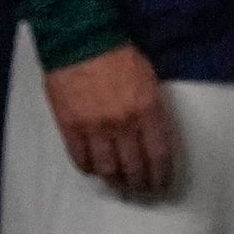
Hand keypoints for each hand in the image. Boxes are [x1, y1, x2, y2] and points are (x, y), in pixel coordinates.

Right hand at [45, 45, 179, 199]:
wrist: (83, 42)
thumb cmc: (120, 56)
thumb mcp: (150, 80)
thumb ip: (152, 110)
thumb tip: (152, 135)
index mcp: (148, 110)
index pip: (158, 153)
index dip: (161, 174)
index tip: (162, 183)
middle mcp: (123, 124)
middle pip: (133, 166)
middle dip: (140, 182)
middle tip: (142, 190)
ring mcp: (95, 128)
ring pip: (107, 168)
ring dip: (115, 181)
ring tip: (120, 185)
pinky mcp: (70, 128)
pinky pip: (81, 159)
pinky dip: (89, 169)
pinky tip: (95, 170)